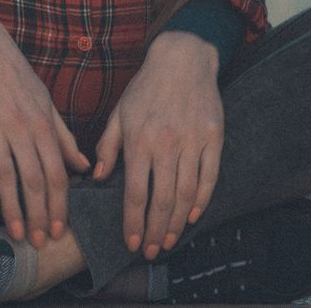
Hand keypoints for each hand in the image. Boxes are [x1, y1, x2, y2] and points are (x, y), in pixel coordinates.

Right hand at [0, 11, 92, 248]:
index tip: (59, 229)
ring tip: (15, 233)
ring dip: (11, 207)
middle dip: (39, 214)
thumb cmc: (16, 76)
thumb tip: (85, 166)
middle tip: (39, 242)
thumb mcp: (46, 102)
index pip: (57, 172)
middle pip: (33, 179)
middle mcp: (20, 128)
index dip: (59, 204)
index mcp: (42, 124)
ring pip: (5, 175)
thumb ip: (64, 136)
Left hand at [90, 31, 222, 260]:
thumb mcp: (119, 113)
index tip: (131, 242)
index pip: (134, 193)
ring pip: (186, 194)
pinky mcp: (213, 138)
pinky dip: (202, 200)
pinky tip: (193, 216)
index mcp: (139, 140)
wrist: (183, 58)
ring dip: (177, 223)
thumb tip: (97, 177)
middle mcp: (166, 144)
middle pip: (161, 200)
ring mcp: (192, 141)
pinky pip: (209, 177)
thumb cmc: (146, 87)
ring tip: (169, 241)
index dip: (132, 222)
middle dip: (155, 231)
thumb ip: (108, 147)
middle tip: (150, 252)